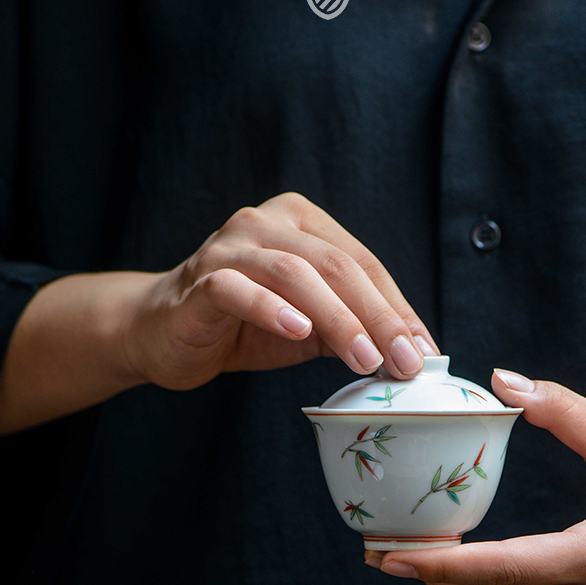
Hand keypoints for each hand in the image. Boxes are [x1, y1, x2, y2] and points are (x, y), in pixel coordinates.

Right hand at [123, 192, 436, 390]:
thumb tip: (409, 353)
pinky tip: (298, 332)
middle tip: (403, 362)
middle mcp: (266, 223)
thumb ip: (350, 327)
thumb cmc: (241, 325)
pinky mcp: (200, 280)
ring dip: (337, 318)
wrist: (161, 333)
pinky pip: (238, 290)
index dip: (398, 308)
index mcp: (300, 222)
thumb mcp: (308, 326)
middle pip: (335, 264)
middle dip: (377, 316)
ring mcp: (230, 247)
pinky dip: (271, 309)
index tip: (424, 352)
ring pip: (294, 274)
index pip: (362, 263)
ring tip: (365, 359)